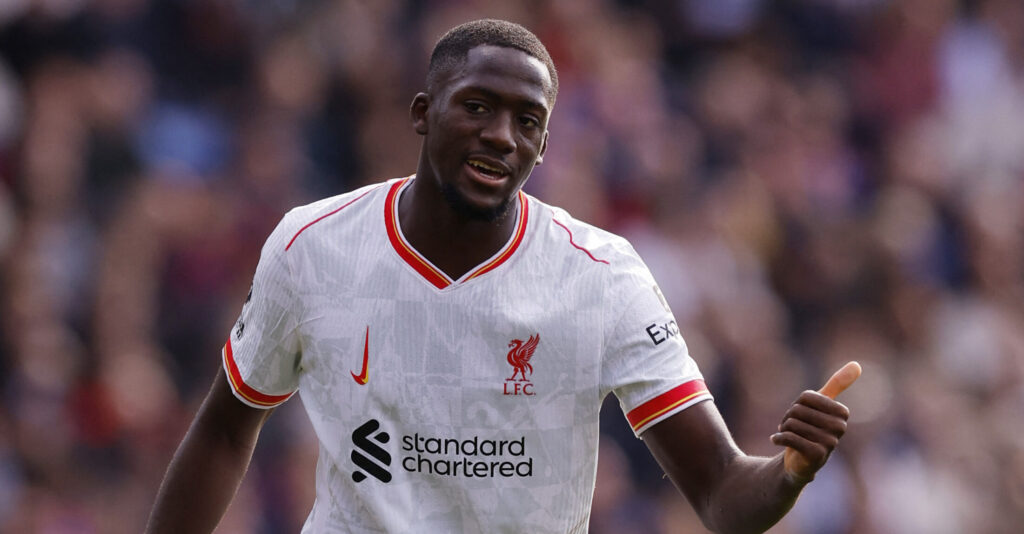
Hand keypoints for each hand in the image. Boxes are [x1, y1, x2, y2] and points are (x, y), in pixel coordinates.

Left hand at [771, 361, 861, 482]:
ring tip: (788, 436)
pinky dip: (778, 438)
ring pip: (793, 424)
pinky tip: (776, 441)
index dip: (797, 404)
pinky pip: (791, 438)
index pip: (806, 396)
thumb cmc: (811, 428)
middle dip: (788, 418)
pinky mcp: (817, 456)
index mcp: (842, 413)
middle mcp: (840, 428)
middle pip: (798, 410)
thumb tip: (856, 364)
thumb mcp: (822, 404)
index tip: (800, 414)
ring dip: (783, 429)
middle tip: (791, 427)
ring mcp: (830, 443)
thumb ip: (837, 384)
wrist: (800, 461)